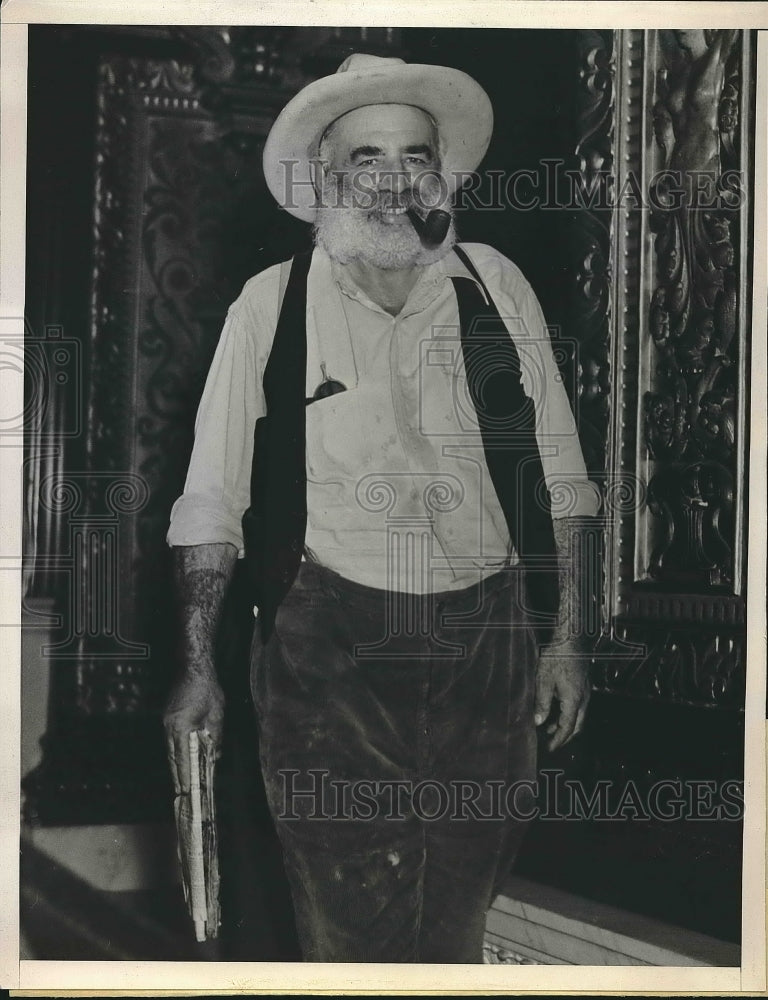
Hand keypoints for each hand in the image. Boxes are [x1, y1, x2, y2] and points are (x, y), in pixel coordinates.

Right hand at [163, 672, 223, 794]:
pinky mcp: (167, 718)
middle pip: (172, 757)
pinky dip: (175, 752)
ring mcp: (165, 722)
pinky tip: (181, 760)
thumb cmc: (206, 688)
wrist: (193, 667)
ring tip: (181, 782)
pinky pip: (170, 740)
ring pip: (170, 749)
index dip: (184, 775)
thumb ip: (215, 737)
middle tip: (182, 793)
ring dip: (175, 765)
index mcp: (181, 726)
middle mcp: (169, 726)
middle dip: (177, 776)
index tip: (186, 790)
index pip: (182, 757)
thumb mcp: (217, 714)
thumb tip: (214, 756)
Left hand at [534, 653, 589, 751]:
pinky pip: (578, 706)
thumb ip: (542, 703)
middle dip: (565, 736)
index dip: (559, 740)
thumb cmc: (557, 656)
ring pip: (579, 716)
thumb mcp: (544, 679)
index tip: (550, 748)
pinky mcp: (583, 685)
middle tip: (553, 743)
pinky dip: (569, 714)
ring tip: (551, 728)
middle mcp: (583, 698)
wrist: (571, 638)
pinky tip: (557, 710)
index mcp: (574, 700)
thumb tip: (539, 722)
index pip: (568, 727)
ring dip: (566, 725)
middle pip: (577, 725)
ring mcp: (585, 691)